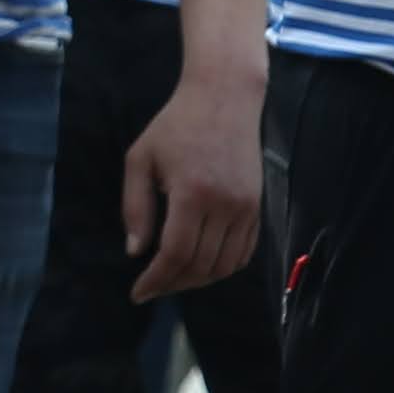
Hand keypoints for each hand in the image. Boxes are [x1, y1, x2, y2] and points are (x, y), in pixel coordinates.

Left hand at [121, 60, 264, 297]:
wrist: (224, 98)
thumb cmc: (175, 126)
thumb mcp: (140, 159)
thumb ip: (135, 207)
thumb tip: (136, 252)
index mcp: (192, 193)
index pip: (175, 254)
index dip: (156, 280)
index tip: (138, 294)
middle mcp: (225, 205)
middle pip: (200, 266)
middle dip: (173, 284)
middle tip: (152, 287)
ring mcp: (247, 208)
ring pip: (225, 265)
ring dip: (198, 280)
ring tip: (174, 279)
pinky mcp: (258, 207)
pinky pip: (244, 252)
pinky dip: (223, 267)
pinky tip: (202, 266)